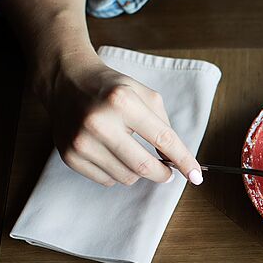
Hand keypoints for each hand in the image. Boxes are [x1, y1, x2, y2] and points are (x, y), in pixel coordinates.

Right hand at [40, 51, 201, 186]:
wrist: (66, 81)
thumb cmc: (111, 89)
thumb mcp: (144, 95)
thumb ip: (164, 127)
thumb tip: (177, 162)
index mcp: (122, 102)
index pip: (163, 140)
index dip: (184, 161)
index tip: (196, 176)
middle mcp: (99, 122)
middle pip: (144, 166)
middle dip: (162, 173)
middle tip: (167, 171)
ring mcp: (81, 141)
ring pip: (126, 177)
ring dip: (138, 172)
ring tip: (132, 152)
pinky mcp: (69, 156)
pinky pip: (107, 180)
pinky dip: (117, 172)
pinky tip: (111, 153)